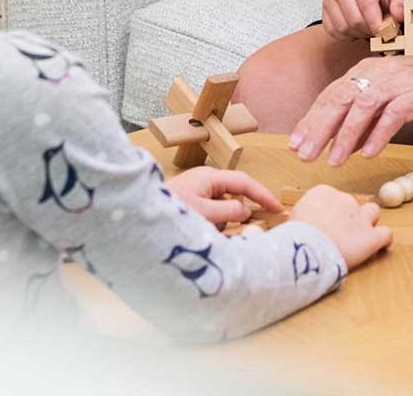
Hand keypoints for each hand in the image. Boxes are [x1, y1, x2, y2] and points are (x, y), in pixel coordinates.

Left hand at [164, 167, 281, 226]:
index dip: (263, 195)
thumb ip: (230, 212)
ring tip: (207, 234)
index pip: (244, 183)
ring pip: (221, 208)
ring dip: (221, 223)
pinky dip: (210, 226)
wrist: (134, 216)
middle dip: (238, 214)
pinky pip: (209, 214)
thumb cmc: (168, 212)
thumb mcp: (204, 214)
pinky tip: (200, 235)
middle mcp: (204, 182)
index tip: (278, 208)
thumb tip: (246, 211)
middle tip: (247, 230)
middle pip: (234, 196)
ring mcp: (195, 193)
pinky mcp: (188, 205)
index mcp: (209, 177)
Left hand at [288, 42, 412, 165]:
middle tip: (302, 154)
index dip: (310, 120)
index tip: (294, 142)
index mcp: (366, 73)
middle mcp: (376, 74)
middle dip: (318, 129)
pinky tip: (369, 153)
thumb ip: (366, 115)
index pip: (330, 96)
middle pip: (338, 100)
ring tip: (333, 160)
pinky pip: (392, 116)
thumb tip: (344, 142)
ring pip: (362, 109)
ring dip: (345, 136)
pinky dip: (379, 135)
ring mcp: (396, 83)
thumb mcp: (390, 96)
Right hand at [289, 185, 391, 268]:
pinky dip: (384, 241)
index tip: (327, 225)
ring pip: (373, 212)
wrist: (303, 250)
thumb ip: (304, 217)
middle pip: (352, 204)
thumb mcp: (292, 220)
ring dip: (369, 223)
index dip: (332, 212)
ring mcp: (360, 217)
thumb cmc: (292, 238)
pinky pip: (386, 234)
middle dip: (349, 218)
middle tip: (340, 236)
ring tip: (360, 238)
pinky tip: (379, 247)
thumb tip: (300, 225)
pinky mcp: (371, 237)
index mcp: (323, 193)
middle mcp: (344, 200)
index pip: (334, 197)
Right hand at [321, 0, 405, 40]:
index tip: (387, 32)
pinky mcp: (325, 10)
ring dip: (360, 33)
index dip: (378, 23)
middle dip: (370, 29)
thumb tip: (399, 16)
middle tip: (383, 29)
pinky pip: (334, 31)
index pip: (366, 5)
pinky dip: (348, 35)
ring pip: (343, 28)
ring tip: (371, 25)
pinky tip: (359, 27)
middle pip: (354, 20)